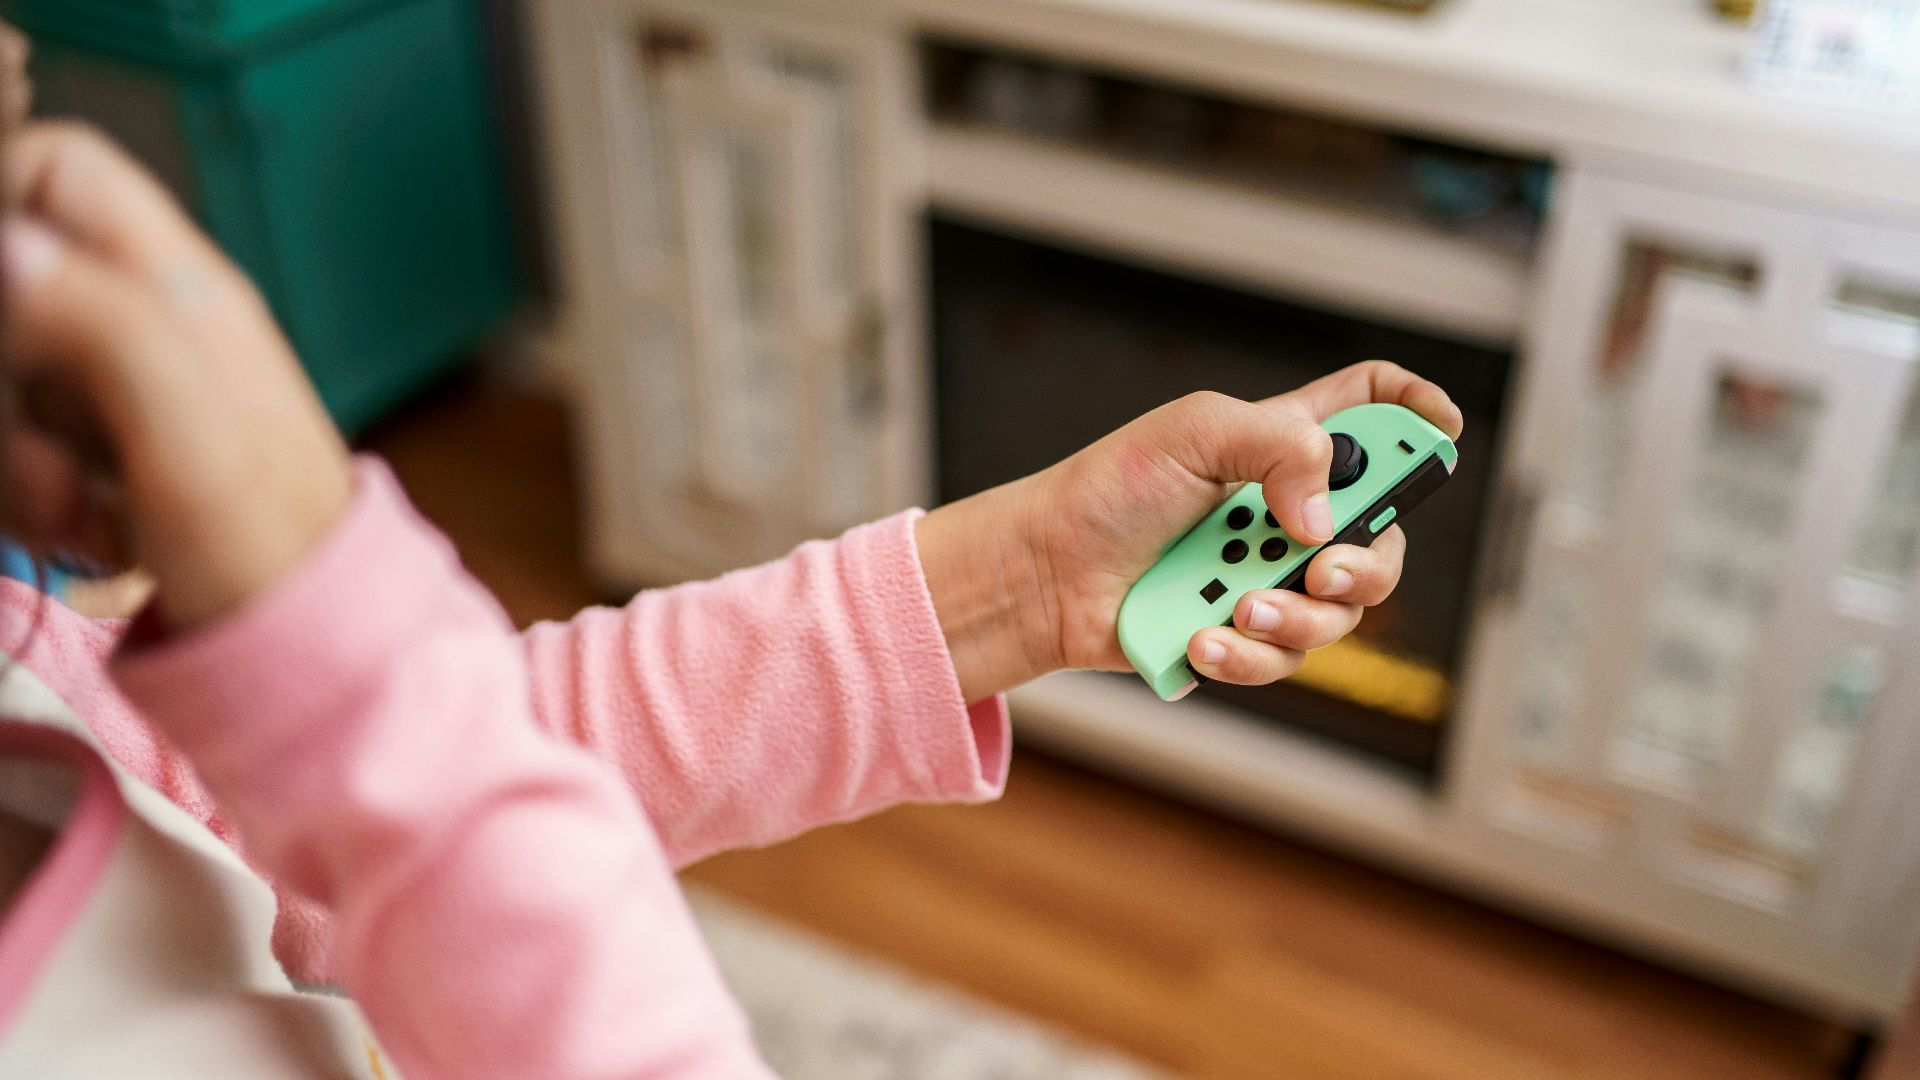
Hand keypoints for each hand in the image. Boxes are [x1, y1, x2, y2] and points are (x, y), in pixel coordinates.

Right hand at [0, 122, 352, 628]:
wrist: (305, 642)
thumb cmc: (268, 545)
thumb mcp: (187, 434)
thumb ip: (106, 328)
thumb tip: (12, 246)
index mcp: (178, 287)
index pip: (58, 170)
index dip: (2, 210)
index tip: (1, 308)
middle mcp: (148, 320)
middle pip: (10, 283)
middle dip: (1, 376)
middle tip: (47, 461)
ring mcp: (123, 387)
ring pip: (8, 373)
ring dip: (15, 456)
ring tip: (78, 512)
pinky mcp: (105, 453)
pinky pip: (22, 444)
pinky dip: (29, 496)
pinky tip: (88, 536)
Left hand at [918, 362, 1463, 700]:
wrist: (1047, 576)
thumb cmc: (1108, 492)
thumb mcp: (1193, 433)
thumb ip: (1278, 448)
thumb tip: (1325, 518)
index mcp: (1283, 444)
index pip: (1372, 410)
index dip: (1416, 412)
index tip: (1443, 428)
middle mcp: (1289, 512)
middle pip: (1384, 534)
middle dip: (1369, 562)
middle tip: (1323, 572)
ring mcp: (1270, 578)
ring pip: (1341, 613)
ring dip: (1294, 619)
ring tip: (1236, 609)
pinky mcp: (1244, 636)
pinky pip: (1285, 658)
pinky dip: (1246, 654)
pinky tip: (1203, 638)